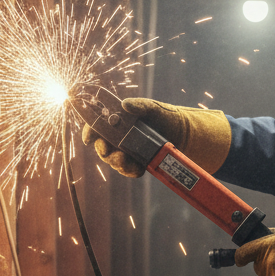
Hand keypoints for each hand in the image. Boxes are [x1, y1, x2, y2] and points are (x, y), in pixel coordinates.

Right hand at [81, 97, 230, 177]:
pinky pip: (128, 170)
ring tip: (125, 160)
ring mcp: (128, 150)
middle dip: (103, 150)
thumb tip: (125, 104)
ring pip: (113, 160)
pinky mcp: (137, 162)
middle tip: (109, 151)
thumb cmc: (167, 117)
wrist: (185, 135)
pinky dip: (130, 171)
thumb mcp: (155, 108)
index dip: (89, 131)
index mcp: (120, 121)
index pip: (97, 125)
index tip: (89, 138)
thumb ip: (140, 105)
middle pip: (101, 146)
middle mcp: (120, 136)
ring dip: (116, 162)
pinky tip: (137, 169)